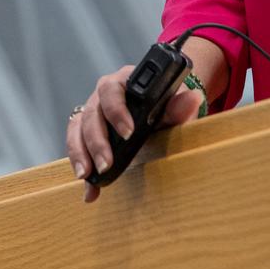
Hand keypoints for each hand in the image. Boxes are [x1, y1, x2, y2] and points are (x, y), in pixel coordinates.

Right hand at [66, 64, 202, 203]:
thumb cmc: (165, 104)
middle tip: (107, 165)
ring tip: (88, 176)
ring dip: (80, 153)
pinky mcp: (86, 129)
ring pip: (78, 129)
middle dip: (97, 142)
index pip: (112, 90)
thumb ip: (180, 105)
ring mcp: (92, 110)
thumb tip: (193, 99)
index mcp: (124, 80)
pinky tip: (89, 187)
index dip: (117, 111)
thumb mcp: (173, 105)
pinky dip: (80, 164)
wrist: (161, 110)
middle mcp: (103, 93)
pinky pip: (76, 143)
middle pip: (92, 114)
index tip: (129, 133)